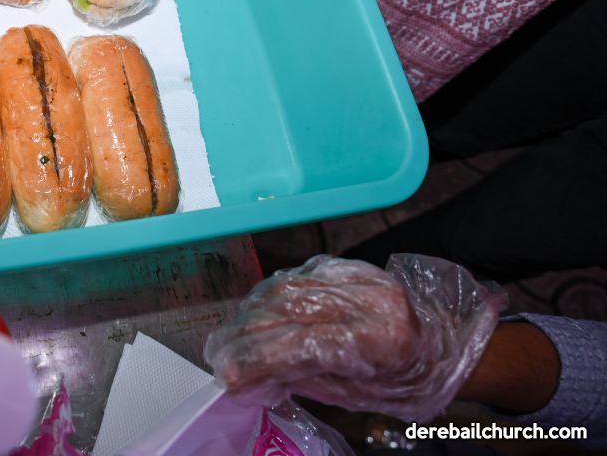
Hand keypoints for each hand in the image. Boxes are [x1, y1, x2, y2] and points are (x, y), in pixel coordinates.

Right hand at [204, 254, 505, 421]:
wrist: (444, 343)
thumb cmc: (404, 380)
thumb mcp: (357, 395)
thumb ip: (305, 379)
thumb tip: (252, 377)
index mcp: (379, 340)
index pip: (302, 345)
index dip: (258, 359)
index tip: (227, 375)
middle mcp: (366, 299)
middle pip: (286, 310)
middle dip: (244, 335)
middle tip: (218, 356)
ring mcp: (354, 276)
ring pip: (283, 287)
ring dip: (248, 313)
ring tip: (229, 338)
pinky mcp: (344, 265)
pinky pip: (293, 277)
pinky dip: (266, 297)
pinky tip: (252, 313)